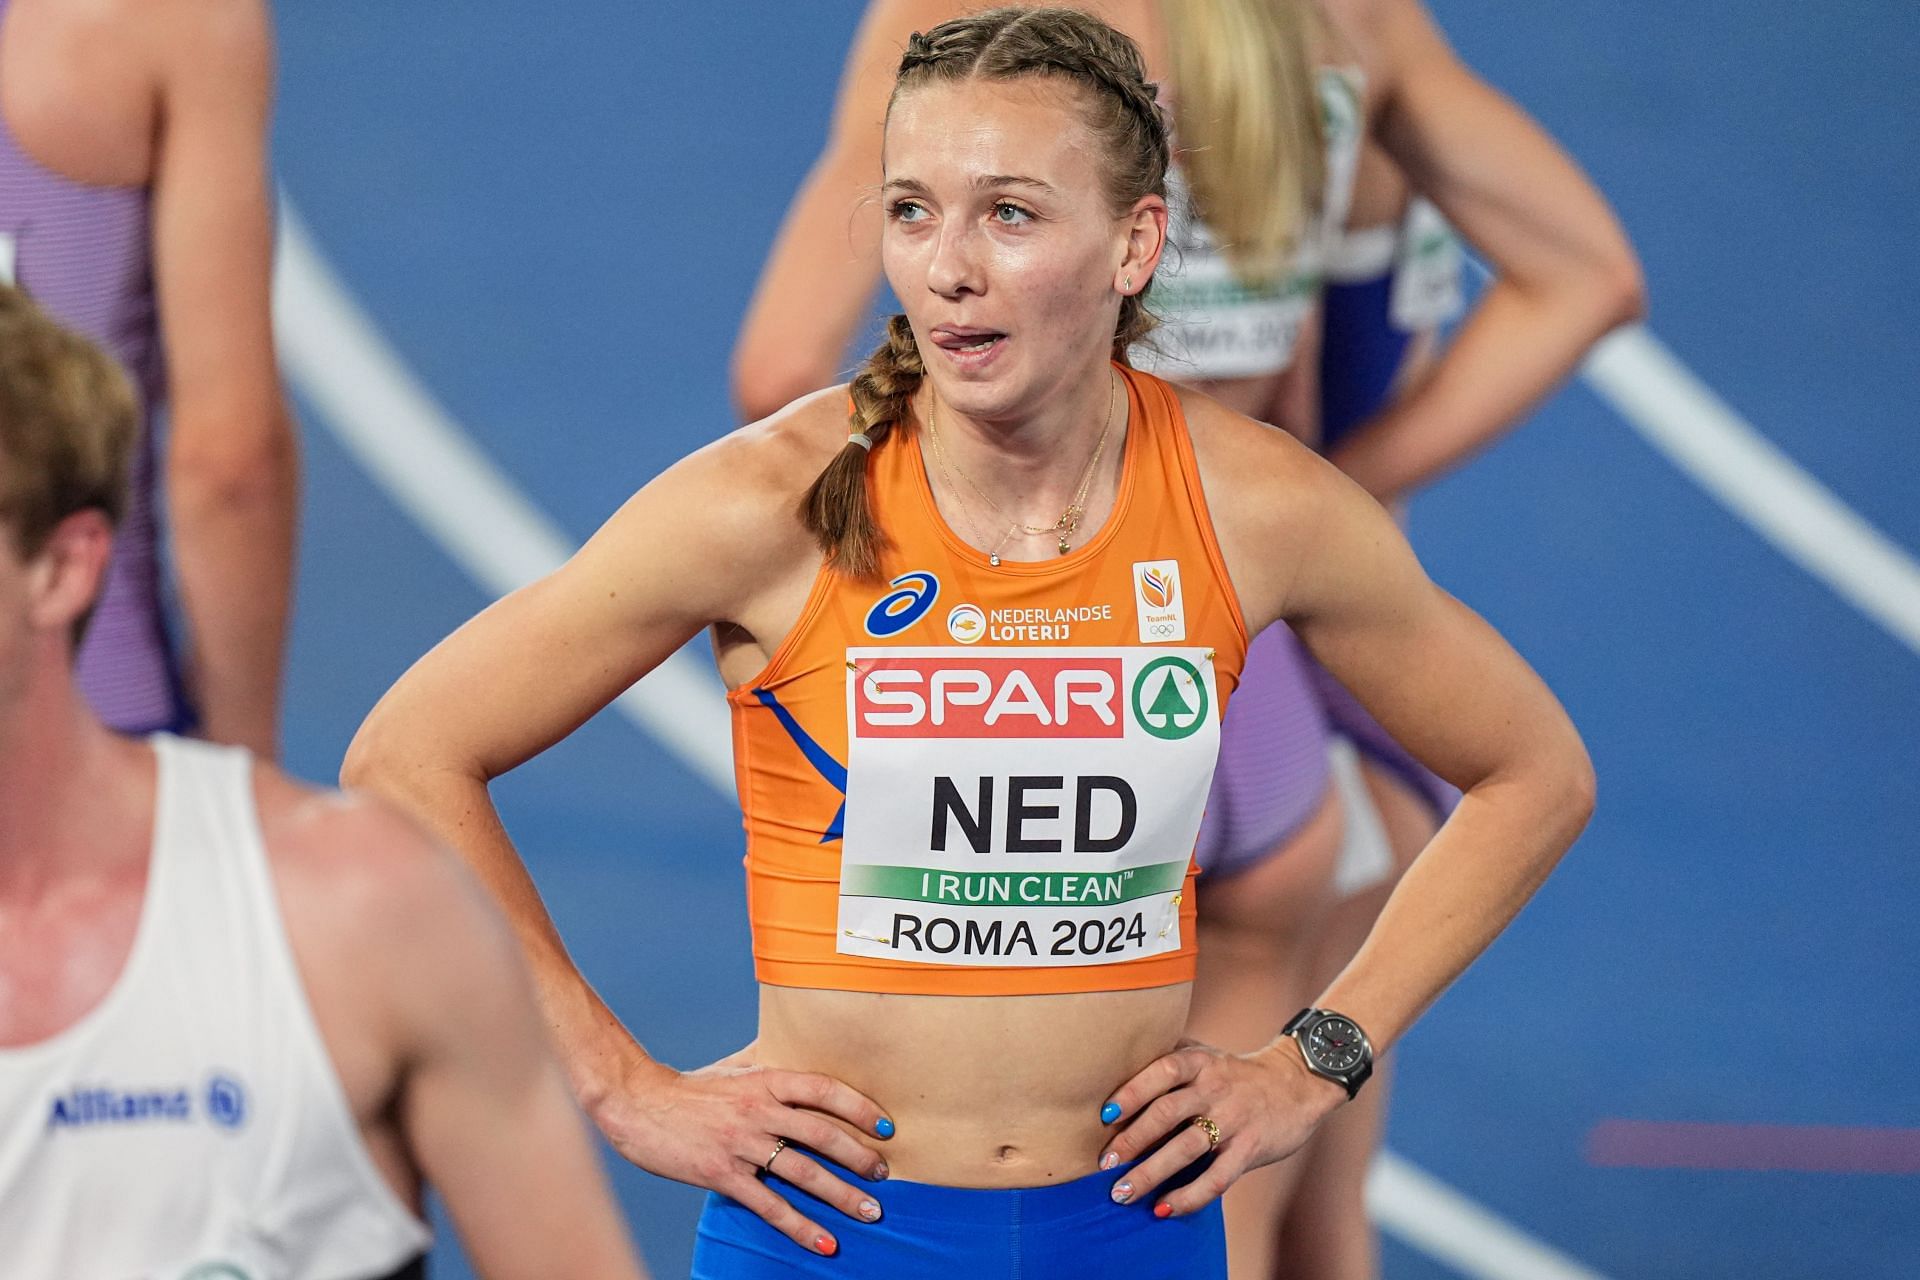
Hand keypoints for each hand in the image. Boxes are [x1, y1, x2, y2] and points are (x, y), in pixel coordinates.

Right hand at [594, 1052, 894, 1255]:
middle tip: (884, 1175)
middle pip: (822, 1133)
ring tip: (870, 1212)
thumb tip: (802, 1050)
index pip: (824, 1090)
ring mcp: (741, 1142)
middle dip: (859, 1157)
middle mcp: (759, 1109)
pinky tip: (824, 1242)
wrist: (637, 1103)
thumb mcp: (735, 1067)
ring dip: (841, 1195)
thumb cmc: (692, 1088)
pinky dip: (800, 1226)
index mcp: (766, 1080)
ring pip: (803, 1171)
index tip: (886, 1127)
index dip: (860, 1107)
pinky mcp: (721, 1173)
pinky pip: (769, 1204)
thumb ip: (770, 1063)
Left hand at [1096, 1038, 1347, 1217]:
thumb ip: (1169, 1058)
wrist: (1298, 1083)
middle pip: (1169, 1112)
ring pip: (1188, 1148)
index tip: (1105, 1114)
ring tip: (1123, 1192)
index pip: (1163, 1070)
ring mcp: (1235, 1119)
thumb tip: (1114, 1066)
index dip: (1133, 1091)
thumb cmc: (1235, 1073)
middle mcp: (1216, 1088)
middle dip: (1133, 1139)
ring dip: (1152, 1173)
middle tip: (1104, 1162)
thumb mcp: (1205, 1054)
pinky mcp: (1252, 1148)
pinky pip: (1218, 1177)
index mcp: (1201, 1061)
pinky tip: (1164, 1208)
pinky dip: (1189, 1196)